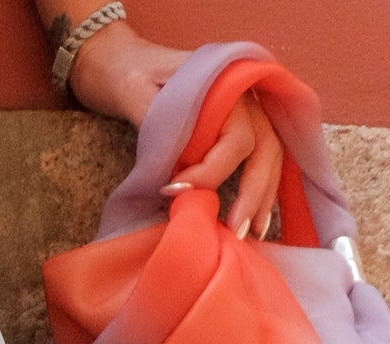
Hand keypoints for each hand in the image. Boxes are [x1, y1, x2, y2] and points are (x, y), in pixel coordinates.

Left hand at [67, 22, 283, 238]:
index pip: (235, 138)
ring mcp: (242, 112)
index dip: (210, 171)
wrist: (120, 63)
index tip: (173, 192)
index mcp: (224, 84)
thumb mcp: (135, 91)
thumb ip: (157, 124)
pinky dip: (259, 190)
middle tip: (237, 229)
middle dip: (254, 192)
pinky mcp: (233, 130)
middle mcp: (242, 97)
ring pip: (269, 156)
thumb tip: (174, 169)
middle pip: (264, 148)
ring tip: (253, 234)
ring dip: (263, 196)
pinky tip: (254, 221)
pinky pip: (258, 160)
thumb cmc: (128, 74)